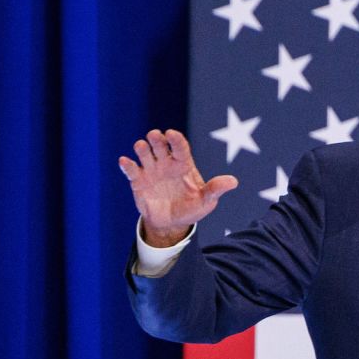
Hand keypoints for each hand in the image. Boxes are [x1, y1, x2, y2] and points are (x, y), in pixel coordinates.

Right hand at [118, 129, 237, 246]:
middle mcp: (166, 163)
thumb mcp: (206, 201)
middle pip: (160, 145)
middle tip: (155, 136)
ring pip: (144, 153)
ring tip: (141, 148)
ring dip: (142, 148)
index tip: (171, 134)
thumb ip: (215, 189)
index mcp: (183, 164)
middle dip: (157, 138)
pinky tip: (125, 162)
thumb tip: (233, 182)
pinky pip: (131, 170)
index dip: (175, 139)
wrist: (171, 223)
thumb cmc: (192, 208)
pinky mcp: (138, 181)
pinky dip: (127, 165)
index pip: (180, 146)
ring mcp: (151, 170)